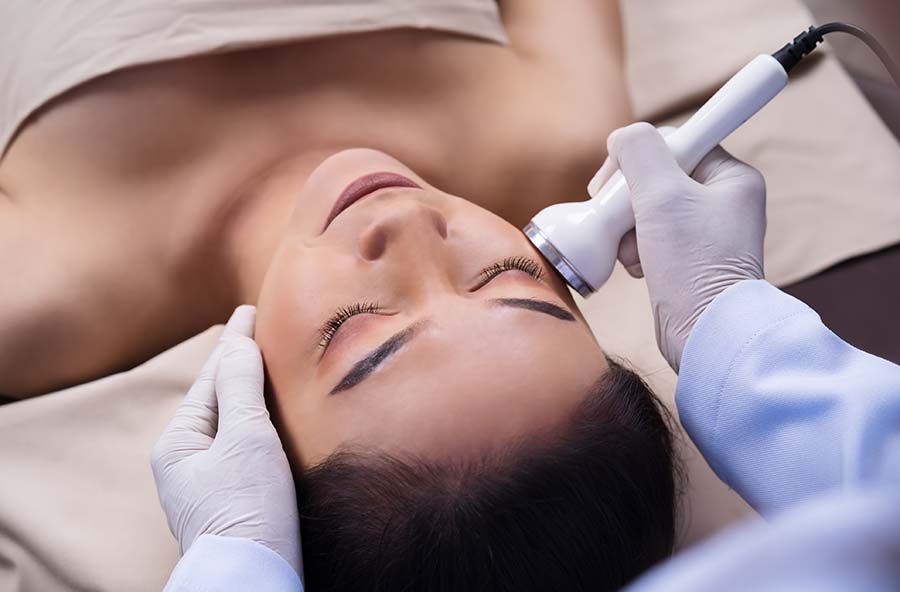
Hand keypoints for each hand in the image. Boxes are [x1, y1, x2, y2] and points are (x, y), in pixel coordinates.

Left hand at [150, 306, 301, 573]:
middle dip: (239, 365)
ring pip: (233, 422)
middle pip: (219, 399)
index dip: (234, 343)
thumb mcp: (244, 436)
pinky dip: (260, 421)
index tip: (250, 310)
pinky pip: (245, 444)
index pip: (211, 378)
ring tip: (267, 364)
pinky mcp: (235, 498)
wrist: (255, 574)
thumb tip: (237, 342)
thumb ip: (241, 386)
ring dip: (251, 392)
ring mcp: (211, 482)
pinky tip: (275, 417)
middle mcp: (188, 461)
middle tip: (257, 330)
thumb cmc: (247, 505)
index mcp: (178, 443)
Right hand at [599, 122, 765, 370]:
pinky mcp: (687, 260)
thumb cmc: (693, 265)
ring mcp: (705, 233)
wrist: (705, 335)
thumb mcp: (661, 195)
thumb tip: (623, 137)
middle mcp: (723, 201)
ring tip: (632, 251)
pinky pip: (648, 237)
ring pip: (646, 209)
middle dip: (628, 200)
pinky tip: (639, 266)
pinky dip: (634, 248)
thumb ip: (639, 152)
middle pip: (656, 176)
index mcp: (731, 177)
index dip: (639, 157)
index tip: (614, 181)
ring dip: (627, 227)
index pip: (676, 142)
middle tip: (616, 218)